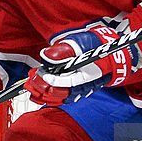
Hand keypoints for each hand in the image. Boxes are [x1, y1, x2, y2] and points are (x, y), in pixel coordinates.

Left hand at [25, 25, 139, 106]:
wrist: (110, 53)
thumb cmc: (96, 46)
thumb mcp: (81, 42)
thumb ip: (64, 49)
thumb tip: (46, 55)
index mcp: (89, 74)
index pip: (69, 81)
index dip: (53, 79)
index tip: (42, 73)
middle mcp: (85, 86)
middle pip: (62, 93)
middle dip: (45, 87)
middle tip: (33, 79)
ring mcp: (81, 90)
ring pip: (60, 98)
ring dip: (44, 94)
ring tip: (31, 87)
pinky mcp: (76, 90)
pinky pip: (61, 98)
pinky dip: (49, 97)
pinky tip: (37, 93)